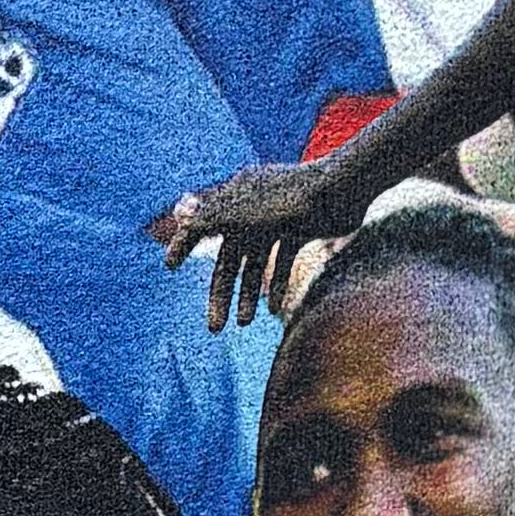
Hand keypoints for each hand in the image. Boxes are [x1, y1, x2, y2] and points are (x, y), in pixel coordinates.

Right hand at [155, 153, 363, 331]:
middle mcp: (253, 207)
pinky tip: (274, 309)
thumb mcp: (245, 213)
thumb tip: (176, 211)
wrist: (345, 187)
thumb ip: (210, 217)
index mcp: (235, 198)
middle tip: (214, 328)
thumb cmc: (291, 199)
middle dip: (221, 293)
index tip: (169, 266)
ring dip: (249, 294)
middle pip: (230, 257)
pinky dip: (278, 283)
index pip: (202, 224)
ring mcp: (279, 217)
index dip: (184, 244)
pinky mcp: (303, 226)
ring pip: (256, 263)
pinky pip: (283, 259)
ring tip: (246, 324)